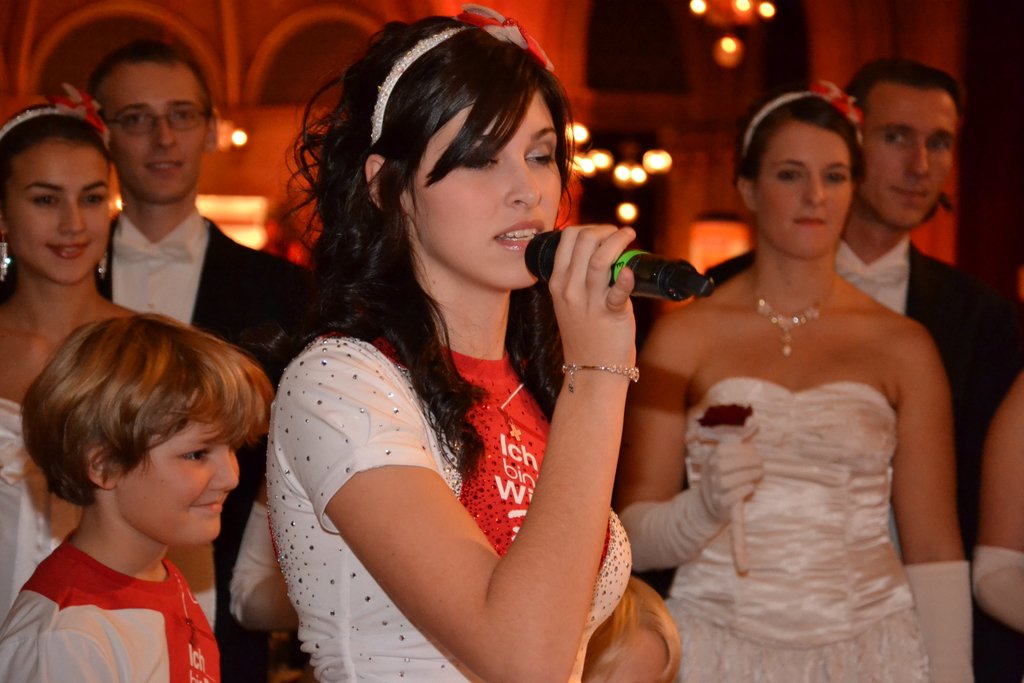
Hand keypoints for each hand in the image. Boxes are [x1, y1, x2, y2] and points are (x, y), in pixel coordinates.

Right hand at [544, 225, 636, 367]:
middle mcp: (569, 288)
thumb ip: (577, 278)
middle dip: (606, 229)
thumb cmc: (585, 334)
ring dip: (619, 240)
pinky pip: (617, 292)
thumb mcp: (569, 302)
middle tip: (620, 234)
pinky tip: (630, 270)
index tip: (604, 232)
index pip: (567, 237)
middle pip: (584, 240)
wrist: (590, 371)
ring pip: (600, 258)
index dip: (589, 226)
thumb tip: (601, 251)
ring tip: (630, 237)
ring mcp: (588, 302)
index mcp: (557, 282)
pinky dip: (625, 278)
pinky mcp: (609, 314)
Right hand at [697, 440, 762, 522]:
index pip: (720, 451)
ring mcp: (713, 490)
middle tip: (760, 462)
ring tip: (759, 473)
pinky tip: (751, 486)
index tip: (754, 451)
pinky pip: (729, 498)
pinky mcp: (721, 504)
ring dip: (745, 475)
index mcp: (711, 461)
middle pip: (721, 465)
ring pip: (724, 482)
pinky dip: (742, 491)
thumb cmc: (726, 478)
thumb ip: (738, 454)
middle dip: (744, 462)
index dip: (739, 449)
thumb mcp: (727, 463)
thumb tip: (752, 447)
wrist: (711, 503)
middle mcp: (709, 474)